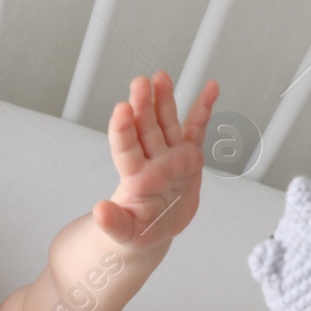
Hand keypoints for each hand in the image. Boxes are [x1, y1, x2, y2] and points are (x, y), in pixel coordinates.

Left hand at [95, 71, 219, 249]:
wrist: (157, 230)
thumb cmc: (138, 232)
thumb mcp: (126, 233)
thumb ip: (113, 223)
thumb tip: (99, 211)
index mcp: (136, 177)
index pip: (127, 148)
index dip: (123, 129)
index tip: (122, 109)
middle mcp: (153, 161)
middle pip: (146, 128)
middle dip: (144, 104)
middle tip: (140, 82)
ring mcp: (171, 156)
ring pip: (168, 122)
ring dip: (165, 100)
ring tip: (161, 77)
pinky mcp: (189, 157)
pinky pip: (197, 129)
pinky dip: (204, 109)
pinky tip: (210, 87)